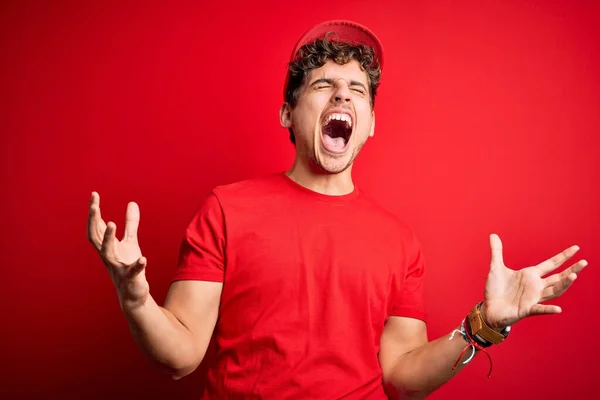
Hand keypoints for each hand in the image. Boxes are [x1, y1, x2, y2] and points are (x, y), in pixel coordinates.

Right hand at [87, 192, 148, 310]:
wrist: (132, 294)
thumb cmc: (128, 265)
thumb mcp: (131, 242)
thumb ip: (131, 223)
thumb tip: (132, 203)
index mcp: (108, 246)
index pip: (97, 226)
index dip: (94, 211)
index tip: (94, 194)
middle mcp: (108, 256)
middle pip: (96, 237)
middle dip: (94, 221)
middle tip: (94, 205)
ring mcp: (117, 267)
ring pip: (107, 253)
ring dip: (108, 238)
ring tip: (112, 223)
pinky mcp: (130, 278)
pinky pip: (133, 271)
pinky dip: (137, 265)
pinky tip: (143, 259)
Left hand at [481, 234, 587, 328]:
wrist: (489, 308)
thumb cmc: (495, 290)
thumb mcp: (495, 268)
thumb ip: (496, 251)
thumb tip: (493, 234)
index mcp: (530, 275)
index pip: (551, 264)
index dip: (563, 256)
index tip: (576, 248)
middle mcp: (536, 286)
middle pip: (558, 277)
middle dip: (571, 269)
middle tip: (584, 262)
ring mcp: (533, 298)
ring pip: (554, 291)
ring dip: (564, 285)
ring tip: (574, 276)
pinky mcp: (526, 309)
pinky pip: (540, 309)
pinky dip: (548, 309)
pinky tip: (558, 309)